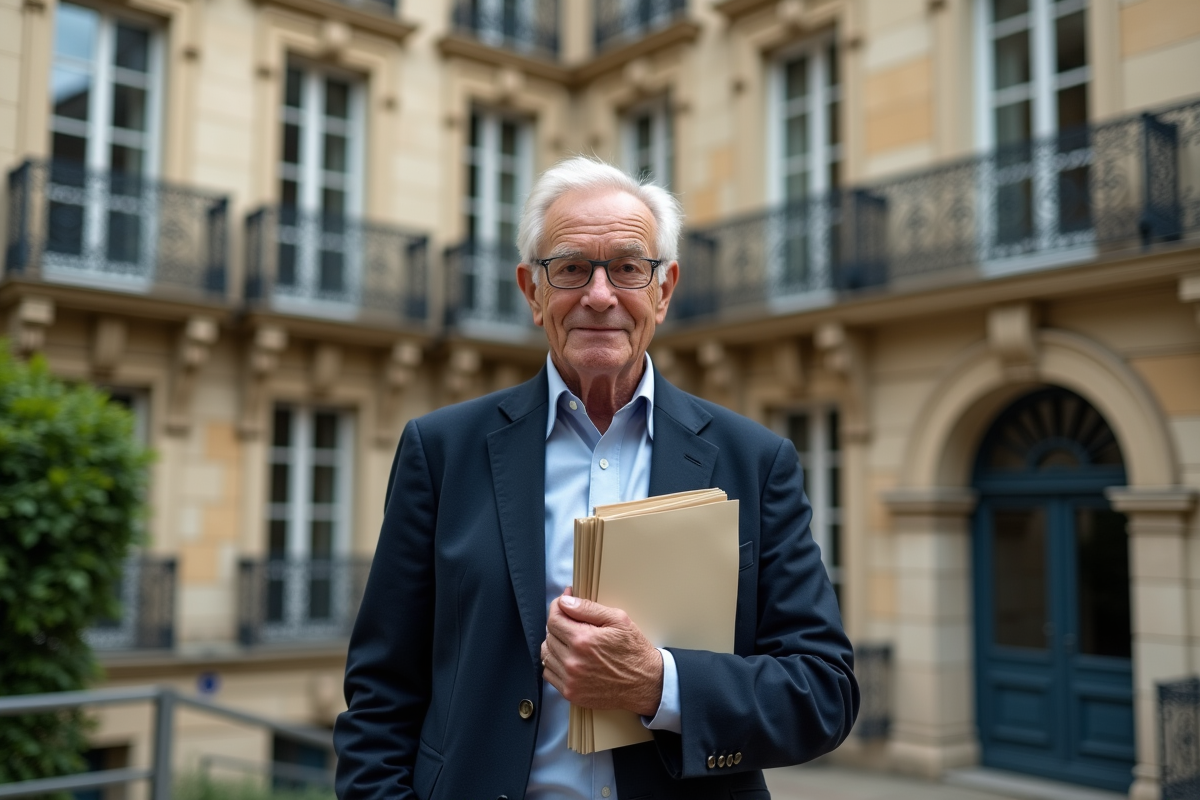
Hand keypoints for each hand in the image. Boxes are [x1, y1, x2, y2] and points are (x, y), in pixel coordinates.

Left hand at [540, 588, 662, 716]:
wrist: (645, 683)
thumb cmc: (634, 651)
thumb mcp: (618, 620)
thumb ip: (588, 608)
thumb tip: (566, 602)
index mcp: (583, 640)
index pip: (554, 619)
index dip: (557, 607)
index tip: (564, 603)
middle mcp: (573, 661)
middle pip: (549, 636)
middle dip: (558, 624)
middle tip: (572, 621)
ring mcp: (570, 679)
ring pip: (546, 654)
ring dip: (555, 643)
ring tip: (570, 640)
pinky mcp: (571, 693)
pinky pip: (549, 674)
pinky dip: (554, 663)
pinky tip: (568, 657)